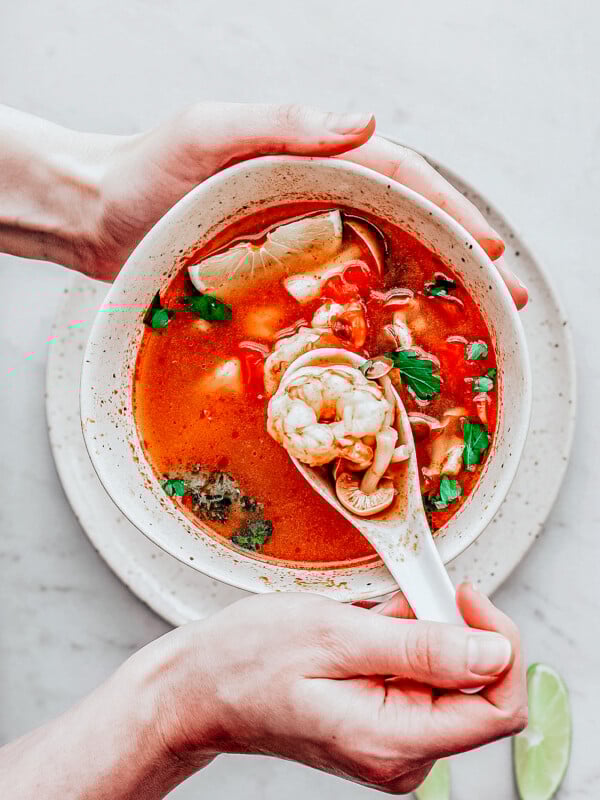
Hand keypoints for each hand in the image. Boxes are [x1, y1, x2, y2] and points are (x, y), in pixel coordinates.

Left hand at [86, 102, 526, 306]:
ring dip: (426, 284)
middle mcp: (314, 195)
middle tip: (502, 292)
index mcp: (310, 156)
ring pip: (378, 256)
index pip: (400, 177)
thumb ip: (281, 123)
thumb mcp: (209, 132)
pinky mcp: (278, 273)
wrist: (99, 215)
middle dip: (458, 252)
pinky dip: (371, 309)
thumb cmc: (147, 171)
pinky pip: (335, 290)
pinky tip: (392, 334)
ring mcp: (299, 237)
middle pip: (404, 219)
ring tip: (468, 318)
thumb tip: (362, 124)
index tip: (489, 247)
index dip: (451, 210)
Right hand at [143, 583, 526, 794]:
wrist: (200, 688)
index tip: (465, 596)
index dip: (497, 642)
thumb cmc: (248, 660)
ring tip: (368, 620)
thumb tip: (495, 651)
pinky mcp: (380, 728)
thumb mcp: (336, 635)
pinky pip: (418, 682)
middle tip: (398, 602)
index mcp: (392, 742)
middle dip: (448, 633)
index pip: (497, 708)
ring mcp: (390, 746)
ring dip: (418, 637)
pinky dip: (402, 646)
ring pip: (446, 681)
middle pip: (474, 691)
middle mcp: (399, 756)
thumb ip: (421, 648)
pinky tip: (365, 632)